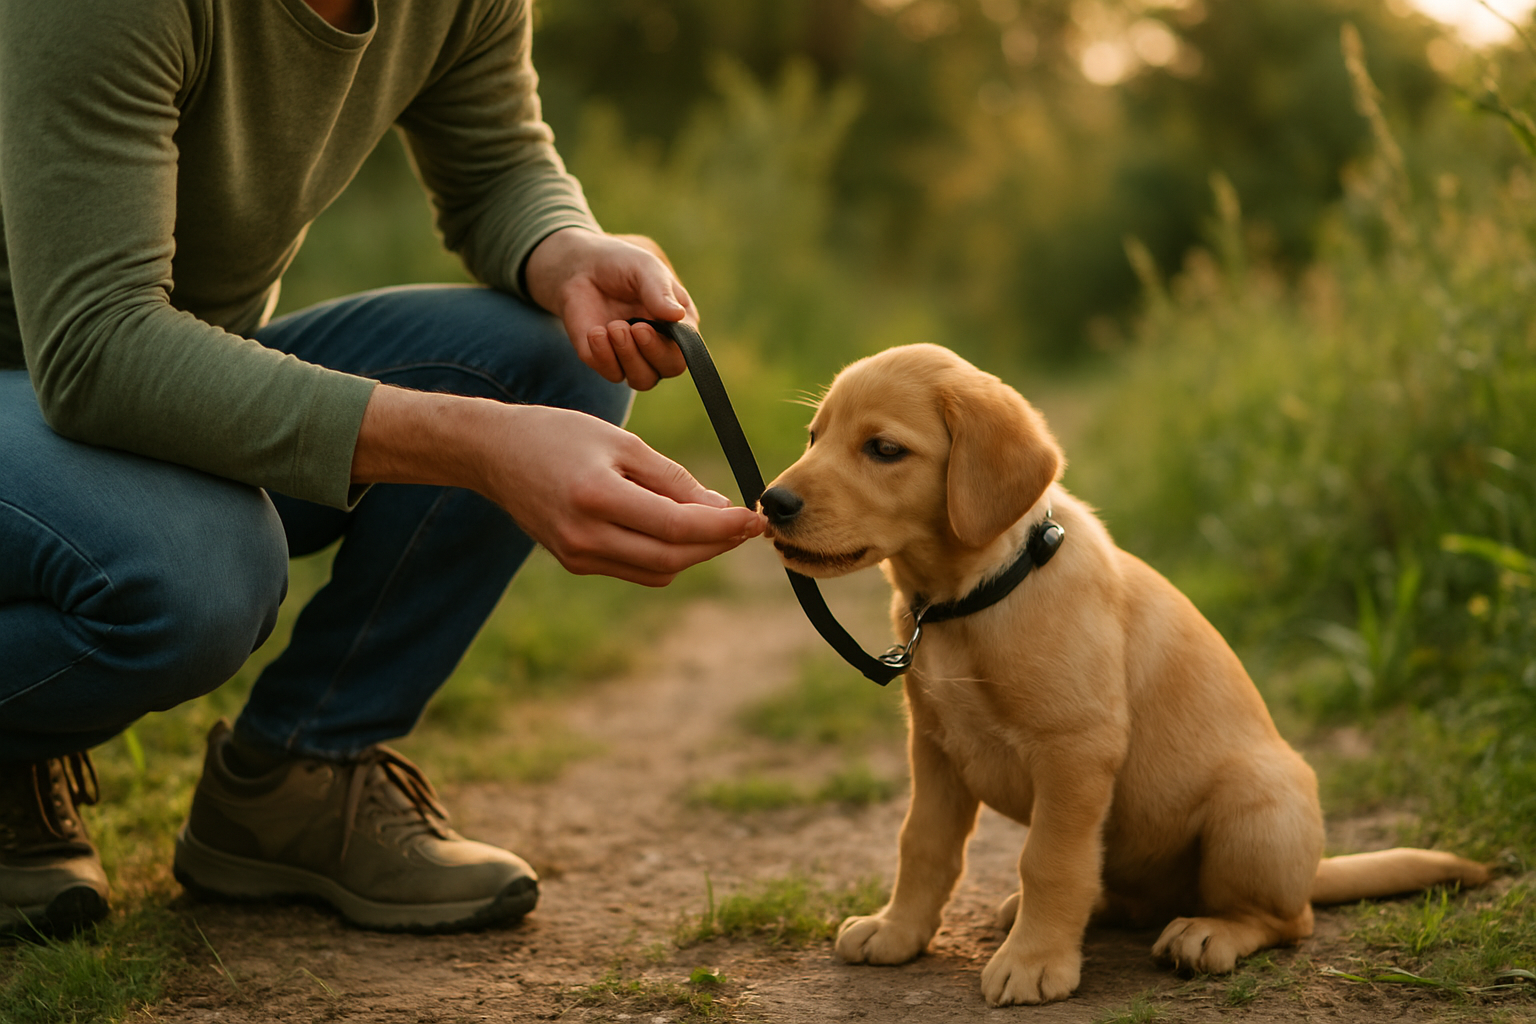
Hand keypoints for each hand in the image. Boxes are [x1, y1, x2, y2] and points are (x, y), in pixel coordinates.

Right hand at [353, 387, 765, 585]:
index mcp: (596, 497)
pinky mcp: (576, 562)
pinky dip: (666, 555)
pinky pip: (637, 568)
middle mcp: (585, 536)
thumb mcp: (620, 442)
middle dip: (717, 544)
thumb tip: (721, 509)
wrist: (493, 454)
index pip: (677, 525)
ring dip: (695, 553)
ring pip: (658, 570)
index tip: (756, 518)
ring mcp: (578, 556)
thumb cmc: (558, 434)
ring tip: (721, 527)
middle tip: (748, 525)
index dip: (724, 527)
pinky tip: (681, 531)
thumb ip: (672, 479)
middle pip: (673, 557)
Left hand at [524, 228, 697, 389]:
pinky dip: (603, 356)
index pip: (686, 350)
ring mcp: (633, 356)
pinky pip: (612, 373)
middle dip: (651, 352)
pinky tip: (596, 332)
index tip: (645, 326)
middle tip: (634, 328)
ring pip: (642, 379)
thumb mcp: (644, 267)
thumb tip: (678, 315)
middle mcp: (659, 344)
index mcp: (678, 324)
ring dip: (628, 357)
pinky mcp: (606, 361)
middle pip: (669, 368)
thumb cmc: (621, 264)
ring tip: (612, 327)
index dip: (670, 346)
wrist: (581, 268)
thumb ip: (660, 291)